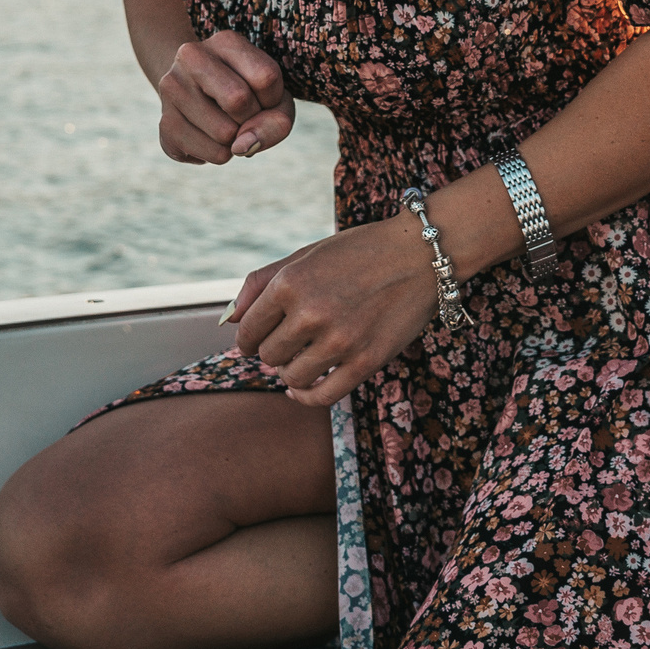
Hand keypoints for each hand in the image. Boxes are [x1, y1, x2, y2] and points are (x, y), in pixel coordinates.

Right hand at [156, 31, 293, 163]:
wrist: (200, 95)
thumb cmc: (249, 93)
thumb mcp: (276, 99)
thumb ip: (277, 122)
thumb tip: (241, 147)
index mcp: (225, 41)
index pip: (266, 77)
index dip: (274, 98)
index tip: (263, 96)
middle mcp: (191, 57)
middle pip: (238, 100)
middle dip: (252, 119)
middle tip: (244, 115)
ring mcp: (172, 88)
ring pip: (224, 133)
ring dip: (238, 140)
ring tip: (228, 125)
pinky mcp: (164, 123)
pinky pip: (212, 154)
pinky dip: (224, 154)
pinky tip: (212, 138)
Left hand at [226, 215, 438, 407]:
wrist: (421, 255)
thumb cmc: (359, 252)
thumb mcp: (306, 255)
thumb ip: (261, 284)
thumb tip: (228, 320)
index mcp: (289, 283)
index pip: (247, 330)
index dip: (249, 337)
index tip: (258, 338)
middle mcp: (310, 312)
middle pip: (268, 356)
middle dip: (272, 352)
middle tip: (288, 342)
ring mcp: (339, 340)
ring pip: (291, 377)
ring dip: (291, 371)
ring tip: (302, 357)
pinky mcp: (365, 361)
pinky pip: (322, 395)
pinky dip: (306, 396)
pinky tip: (303, 388)